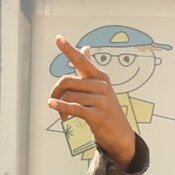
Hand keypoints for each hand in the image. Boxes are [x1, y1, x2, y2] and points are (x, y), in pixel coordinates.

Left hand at [48, 35, 137, 166]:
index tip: (58, 37)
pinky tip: (52, 105)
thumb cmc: (106, 110)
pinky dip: (61, 107)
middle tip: (53, 101)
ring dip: (60, 108)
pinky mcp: (99, 115)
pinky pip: (74, 108)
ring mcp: (102, 100)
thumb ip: (89, 69)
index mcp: (100, 77)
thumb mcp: (100, 88)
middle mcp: (101, 85)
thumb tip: (86, 48)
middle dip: (56, 92)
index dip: (68, 49)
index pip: (81, 60)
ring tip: (63, 116)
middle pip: (67, 81)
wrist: (121, 136)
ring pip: (69, 97)